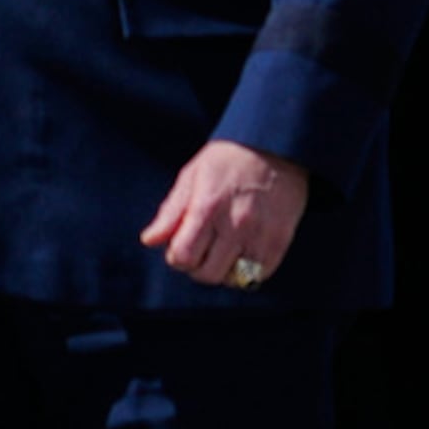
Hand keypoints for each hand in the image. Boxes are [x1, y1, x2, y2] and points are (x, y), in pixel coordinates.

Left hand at [139, 138, 308, 289]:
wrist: (275, 149)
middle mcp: (235, 224)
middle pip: (207, 273)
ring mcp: (260, 235)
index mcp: (208, 206)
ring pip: (233, 279)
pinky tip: (241, 253)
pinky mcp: (280, 242)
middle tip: (199, 251)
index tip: (180, 246)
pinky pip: (259, 276)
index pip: (183, 256)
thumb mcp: (192, 176)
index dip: (176, 257)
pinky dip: (247, 272)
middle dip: (196, 267)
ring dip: (222, 271)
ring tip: (221, 251)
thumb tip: (149, 240)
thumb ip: (171, 212)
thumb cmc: (227, 160)